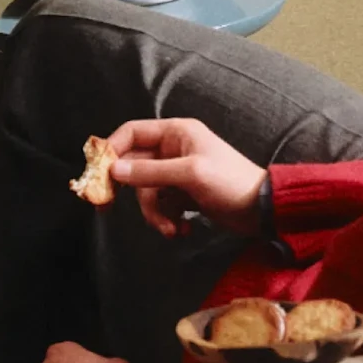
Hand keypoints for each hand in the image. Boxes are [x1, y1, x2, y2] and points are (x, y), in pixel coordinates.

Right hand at [102, 116, 265, 236]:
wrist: (264, 211)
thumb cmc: (231, 182)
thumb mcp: (190, 174)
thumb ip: (150, 172)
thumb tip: (113, 170)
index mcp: (176, 133)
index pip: (131, 133)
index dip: (111, 150)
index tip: (97, 173)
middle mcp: (173, 149)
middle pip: (133, 166)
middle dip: (131, 192)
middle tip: (105, 208)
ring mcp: (178, 173)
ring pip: (146, 191)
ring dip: (154, 214)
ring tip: (171, 229)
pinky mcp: (184, 195)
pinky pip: (162, 205)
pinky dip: (168, 220)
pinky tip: (184, 230)